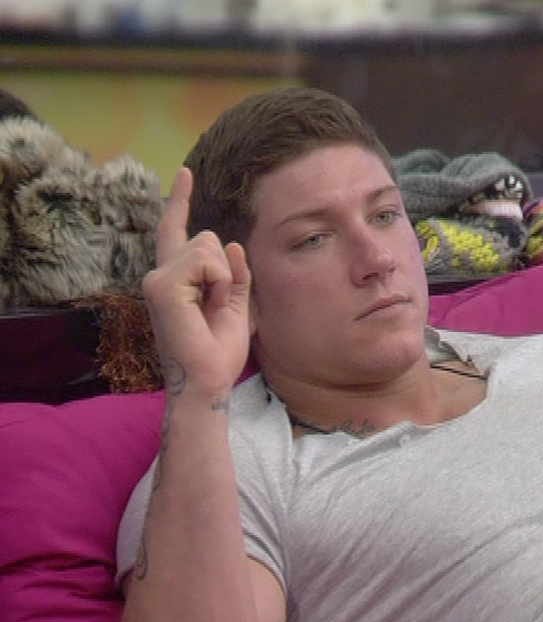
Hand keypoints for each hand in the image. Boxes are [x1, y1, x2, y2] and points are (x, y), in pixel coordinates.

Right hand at [141, 167, 251, 396]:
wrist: (209, 380)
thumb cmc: (220, 351)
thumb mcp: (237, 306)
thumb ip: (235, 274)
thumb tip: (230, 244)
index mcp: (176, 279)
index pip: (177, 231)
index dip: (180, 201)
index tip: (185, 173)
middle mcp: (160, 275)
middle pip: (207, 237)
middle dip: (226, 268)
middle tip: (219, 306)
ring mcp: (157, 279)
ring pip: (207, 246)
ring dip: (224, 278)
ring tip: (212, 308)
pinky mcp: (162, 286)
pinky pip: (205, 261)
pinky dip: (219, 283)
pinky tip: (209, 306)